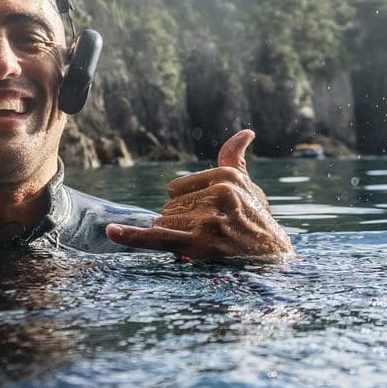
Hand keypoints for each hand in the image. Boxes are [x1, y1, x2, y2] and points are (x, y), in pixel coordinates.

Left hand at [105, 130, 292, 260]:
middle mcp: (218, 193)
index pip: (175, 189)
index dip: (186, 205)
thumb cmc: (257, 218)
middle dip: (183, 222)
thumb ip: (235, 158)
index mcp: (226, 176)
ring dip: (179, 236)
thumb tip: (246, 132)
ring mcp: (209, 218)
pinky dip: (132, 237)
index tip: (209, 214)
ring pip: (164, 223)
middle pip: (169, 207)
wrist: (274, 255)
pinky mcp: (201, 243)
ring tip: (210, 242)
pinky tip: (112, 231)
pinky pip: (158, 238)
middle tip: (213, 231)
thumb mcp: (248, 184)